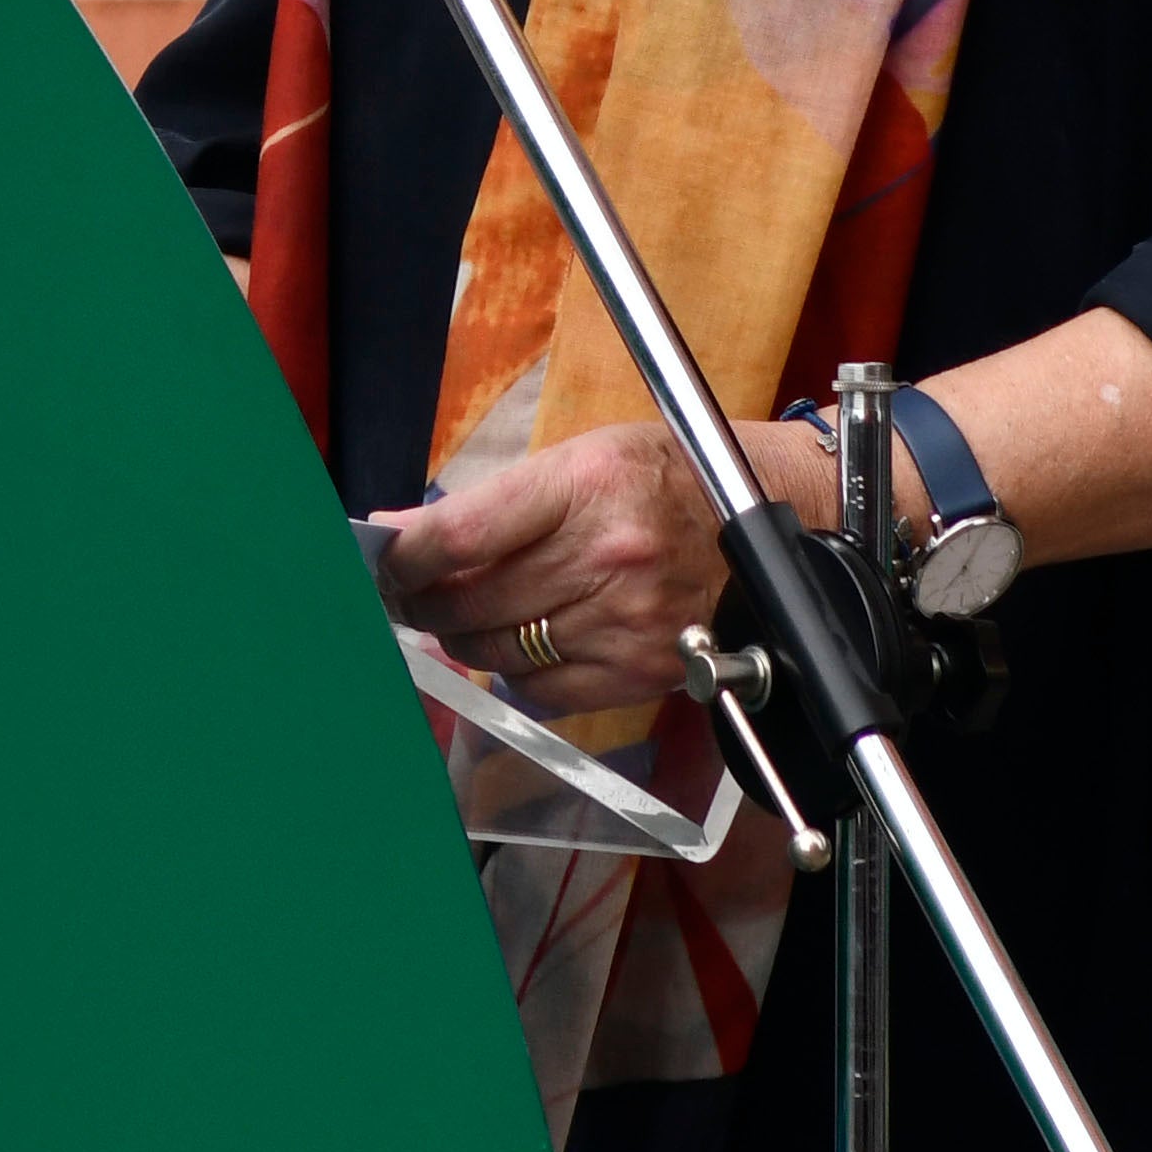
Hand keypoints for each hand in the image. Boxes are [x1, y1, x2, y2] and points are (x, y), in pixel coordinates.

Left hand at [370, 418, 828, 712]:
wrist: (775, 523)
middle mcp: (607, 558)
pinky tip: (518, 646)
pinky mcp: (641, 672)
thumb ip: (495, 502)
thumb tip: (404, 533)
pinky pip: (543, 692)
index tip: (376, 561)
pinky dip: (515, 674)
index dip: (403, 556)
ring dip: (464, 637)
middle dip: (423, 600)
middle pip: (471, 601)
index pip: (462, 534)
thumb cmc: (669, 479)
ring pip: (497, 651)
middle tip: (406, 593)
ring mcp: (626, 622)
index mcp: (588, 486)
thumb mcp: (584, 459)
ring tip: (463, 614)